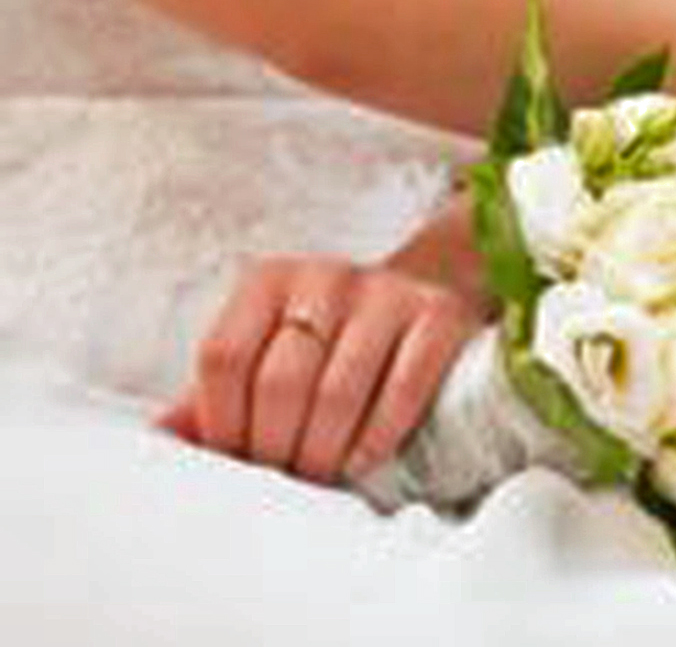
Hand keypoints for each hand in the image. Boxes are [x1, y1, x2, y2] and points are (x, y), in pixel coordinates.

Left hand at [159, 257, 483, 484]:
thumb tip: (159, 440)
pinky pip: (403, 388)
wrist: (421, 292)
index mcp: (268, 280)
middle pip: (280, 380)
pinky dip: (377, 435)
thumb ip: (215, 391)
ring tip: (318, 475)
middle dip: (274, 446)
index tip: (233, 458)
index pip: (222, 356)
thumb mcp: (268, 347)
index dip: (220, 421)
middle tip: (282, 477)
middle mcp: (325, 276)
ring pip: (339, 391)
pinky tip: (363, 459)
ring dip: (322, 451)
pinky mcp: (438, 314)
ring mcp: (386, 293)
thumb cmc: (330, 338)